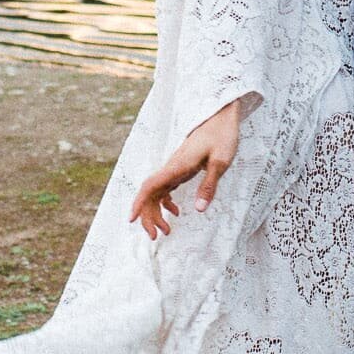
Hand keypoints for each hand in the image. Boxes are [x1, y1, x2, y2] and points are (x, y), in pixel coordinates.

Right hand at [129, 99, 241, 238]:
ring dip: (157, 212)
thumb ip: (209, 185)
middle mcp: (171, 168)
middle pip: (150, 194)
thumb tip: (198, 210)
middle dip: (148, 216)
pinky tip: (177, 212)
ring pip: (157, 193)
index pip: (150, 186)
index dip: (138, 202)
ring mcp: (174, 168)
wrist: (220, 116)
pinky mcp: (181, 168)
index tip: (131, 219)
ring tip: (167, 231)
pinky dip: (166, 202)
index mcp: (177, 166)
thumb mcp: (221, 162)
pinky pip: (166, 188)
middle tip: (156, 237)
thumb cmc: (222, 136)